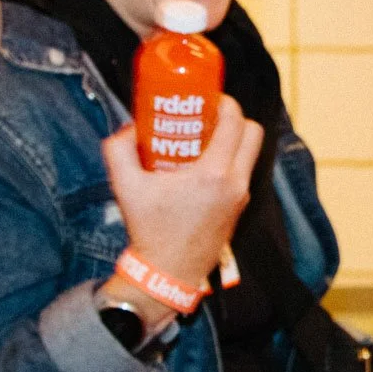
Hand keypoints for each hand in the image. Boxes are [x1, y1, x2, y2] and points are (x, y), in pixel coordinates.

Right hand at [98, 96, 263, 323]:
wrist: (167, 273)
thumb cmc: (149, 231)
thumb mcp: (126, 187)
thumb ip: (119, 150)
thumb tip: (128, 127)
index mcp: (214, 174)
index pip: (236, 124)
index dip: (226, 103)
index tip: (209, 98)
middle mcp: (235, 183)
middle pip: (253, 133)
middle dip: (235, 118)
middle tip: (208, 115)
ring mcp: (241, 197)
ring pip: (251, 154)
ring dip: (234, 139)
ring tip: (203, 138)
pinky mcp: (240, 208)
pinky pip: (243, 172)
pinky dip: (231, 161)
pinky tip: (202, 164)